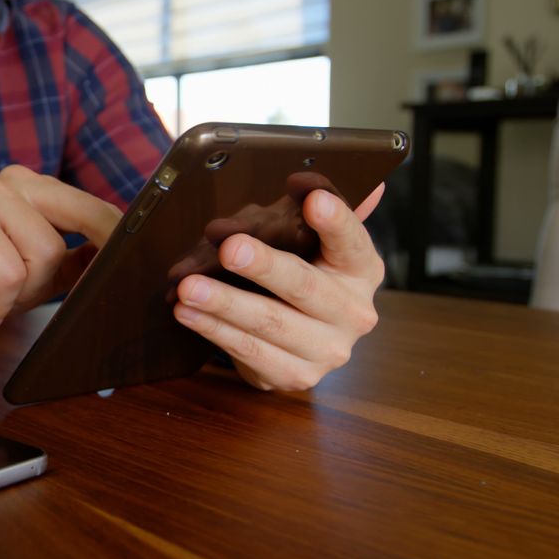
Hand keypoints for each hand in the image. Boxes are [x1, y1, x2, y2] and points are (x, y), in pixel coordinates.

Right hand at [0, 165, 120, 327]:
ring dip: (28, 290)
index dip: (117, 237)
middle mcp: (15, 181)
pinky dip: (2, 301)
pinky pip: (11, 272)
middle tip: (67, 292)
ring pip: (46, 252)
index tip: (135, 261)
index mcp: (37, 187)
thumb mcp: (42, 272)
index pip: (93, 207)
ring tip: (4, 296)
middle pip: (81, 219)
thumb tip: (122, 257)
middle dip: (81, 263)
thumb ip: (79, 259)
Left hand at [172, 173, 385, 390]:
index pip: (352, 240)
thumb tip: (370, 182)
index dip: (335, 220)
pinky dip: (214, 330)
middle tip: (229, 248)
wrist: (305, 343)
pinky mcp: (295, 376)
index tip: (312, 198)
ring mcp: (328, 350)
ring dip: (224, 303)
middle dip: (264, 266)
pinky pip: (249, 351)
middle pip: (305, 285)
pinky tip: (188, 313)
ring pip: (270, 322)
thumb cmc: (305, 276)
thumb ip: (330, 213)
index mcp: (362, 269)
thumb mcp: (315, 243)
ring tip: (189, 287)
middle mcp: (354, 313)